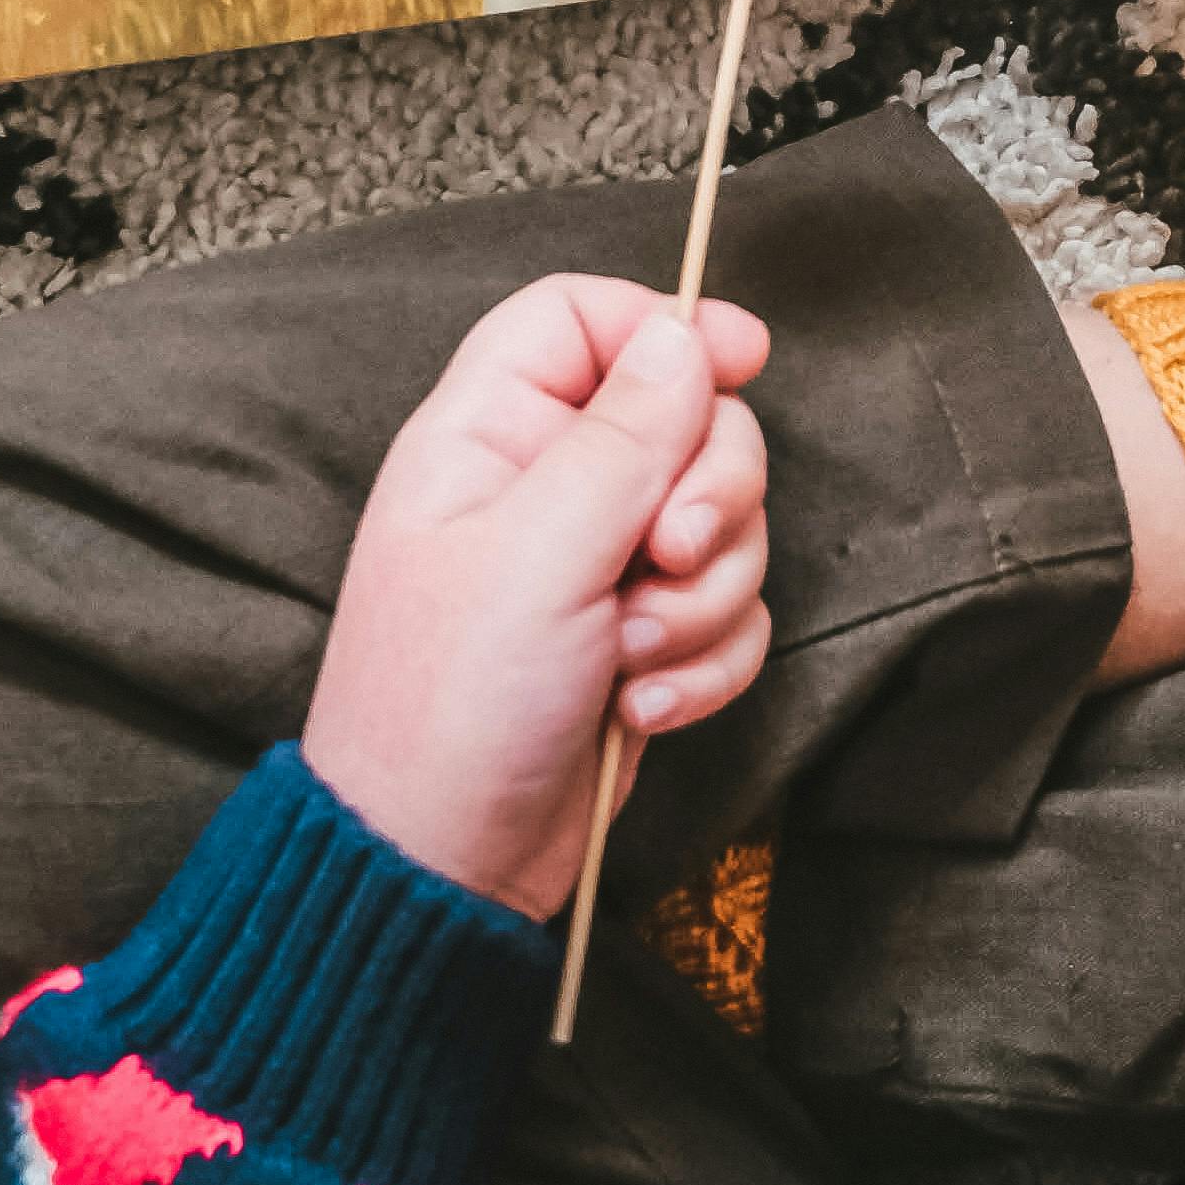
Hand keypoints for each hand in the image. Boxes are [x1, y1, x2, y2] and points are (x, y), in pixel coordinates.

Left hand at [301, 276, 770, 919]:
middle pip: (685, 419)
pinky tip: (641, 707)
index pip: (584, 319)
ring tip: (629, 656)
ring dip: (701, 599)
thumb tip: (685, 335)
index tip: (744, 358)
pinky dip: (704, 661)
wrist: (439, 865)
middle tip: (670, 554)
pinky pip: (727, 613)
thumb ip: (623, 436)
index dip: (668, 326)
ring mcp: (596, 567)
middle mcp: (545, 488)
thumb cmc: (447, 709)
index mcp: (489, 435)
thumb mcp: (537, 552)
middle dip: (709, 492)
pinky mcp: (639, 642)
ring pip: (723, 524)